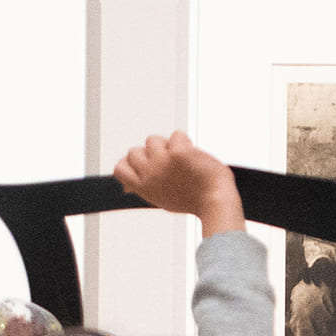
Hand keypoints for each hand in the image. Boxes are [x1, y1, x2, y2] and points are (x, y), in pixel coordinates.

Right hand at [115, 132, 241, 235]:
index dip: (130, 162)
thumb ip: (144, 187)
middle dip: (150, 154)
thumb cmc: (192, 200)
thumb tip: (127, 186)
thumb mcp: (160, 198)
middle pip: (134, 150)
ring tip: (181, 160)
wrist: (215, 200)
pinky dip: (185, 141)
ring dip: (167, 145)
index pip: (119, 168)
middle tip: (169, 163)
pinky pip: (176, 135)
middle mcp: (149, 174)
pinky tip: (193, 156)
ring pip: (152, 139)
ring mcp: (162, 162)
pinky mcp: (178, 153)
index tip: (145, 163)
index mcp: (143, 187)